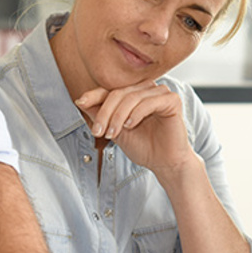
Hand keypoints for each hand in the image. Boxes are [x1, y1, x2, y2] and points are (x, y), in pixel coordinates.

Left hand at [76, 82, 193, 176]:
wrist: (164, 163)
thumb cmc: (143, 147)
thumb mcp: (115, 131)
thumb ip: (100, 115)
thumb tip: (80, 100)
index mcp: (134, 94)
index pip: (110, 90)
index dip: (94, 96)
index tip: (80, 103)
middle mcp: (147, 89)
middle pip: (118, 93)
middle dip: (105, 113)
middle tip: (98, 132)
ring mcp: (161, 93)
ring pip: (131, 97)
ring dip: (118, 116)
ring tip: (113, 133)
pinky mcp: (172, 100)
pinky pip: (149, 102)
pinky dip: (136, 113)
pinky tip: (130, 126)